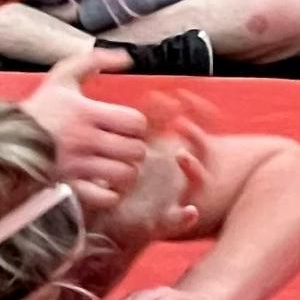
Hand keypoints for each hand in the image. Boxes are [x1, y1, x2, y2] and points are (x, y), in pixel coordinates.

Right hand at [21, 50, 147, 209]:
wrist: (8, 136)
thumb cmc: (40, 107)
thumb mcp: (63, 76)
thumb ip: (94, 60)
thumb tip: (125, 58)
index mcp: (87, 113)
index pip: (134, 122)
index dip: (136, 123)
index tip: (127, 124)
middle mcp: (86, 140)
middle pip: (135, 151)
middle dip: (134, 147)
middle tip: (124, 145)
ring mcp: (80, 166)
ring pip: (126, 175)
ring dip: (126, 170)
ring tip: (117, 163)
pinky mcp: (72, 186)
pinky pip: (106, 198)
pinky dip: (111, 193)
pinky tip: (105, 182)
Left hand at [90, 89, 212, 248]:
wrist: (101, 220)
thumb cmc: (101, 176)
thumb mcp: (103, 141)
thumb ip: (107, 113)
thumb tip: (105, 79)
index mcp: (157, 149)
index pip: (178, 123)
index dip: (184, 109)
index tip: (180, 95)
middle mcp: (168, 170)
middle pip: (197, 146)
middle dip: (196, 133)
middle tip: (185, 120)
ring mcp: (168, 194)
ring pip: (196, 180)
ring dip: (195, 169)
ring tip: (181, 156)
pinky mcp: (159, 220)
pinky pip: (178, 219)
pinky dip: (186, 216)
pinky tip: (190, 211)